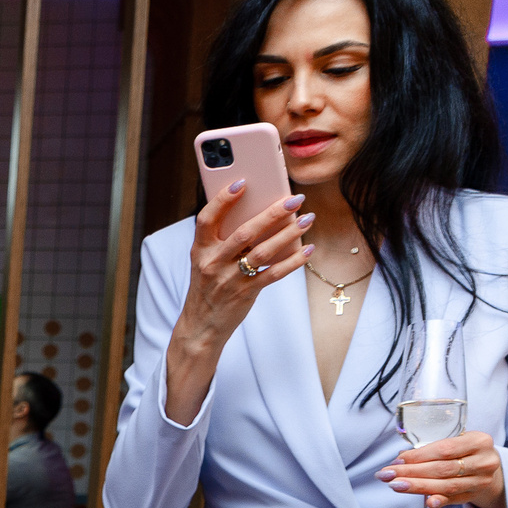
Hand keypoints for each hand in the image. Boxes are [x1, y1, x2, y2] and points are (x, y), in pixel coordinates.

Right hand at [172, 185, 312, 353]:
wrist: (201, 325)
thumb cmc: (208, 287)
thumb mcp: (205, 262)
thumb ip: (223, 240)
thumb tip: (259, 214)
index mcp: (200, 250)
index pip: (206, 219)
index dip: (223, 200)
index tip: (242, 182)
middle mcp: (213, 263)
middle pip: (244, 233)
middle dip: (272, 213)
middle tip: (294, 199)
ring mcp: (229, 279)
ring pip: (262, 252)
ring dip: (288, 233)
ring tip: (307, 219)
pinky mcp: (245, 293)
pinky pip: (273, 274)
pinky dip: (292, 261)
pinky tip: (307, 250)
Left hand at [382, 430, 506, 507]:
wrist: (487, 467)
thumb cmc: (464, 450)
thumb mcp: (455, 441)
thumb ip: (431, 448)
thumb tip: (401, 456)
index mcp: (479, 441)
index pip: (444, 449)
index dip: (418, 456)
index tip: (397, 460)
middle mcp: (484, 461)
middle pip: (442, 468)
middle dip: (411, 472)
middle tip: (387, 475)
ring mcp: (481, 480)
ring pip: (446, 485)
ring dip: (418, 486)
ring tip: (395, 485)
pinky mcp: (475, 495)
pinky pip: (454, 499)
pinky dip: (439, 501)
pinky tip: (427, 502)